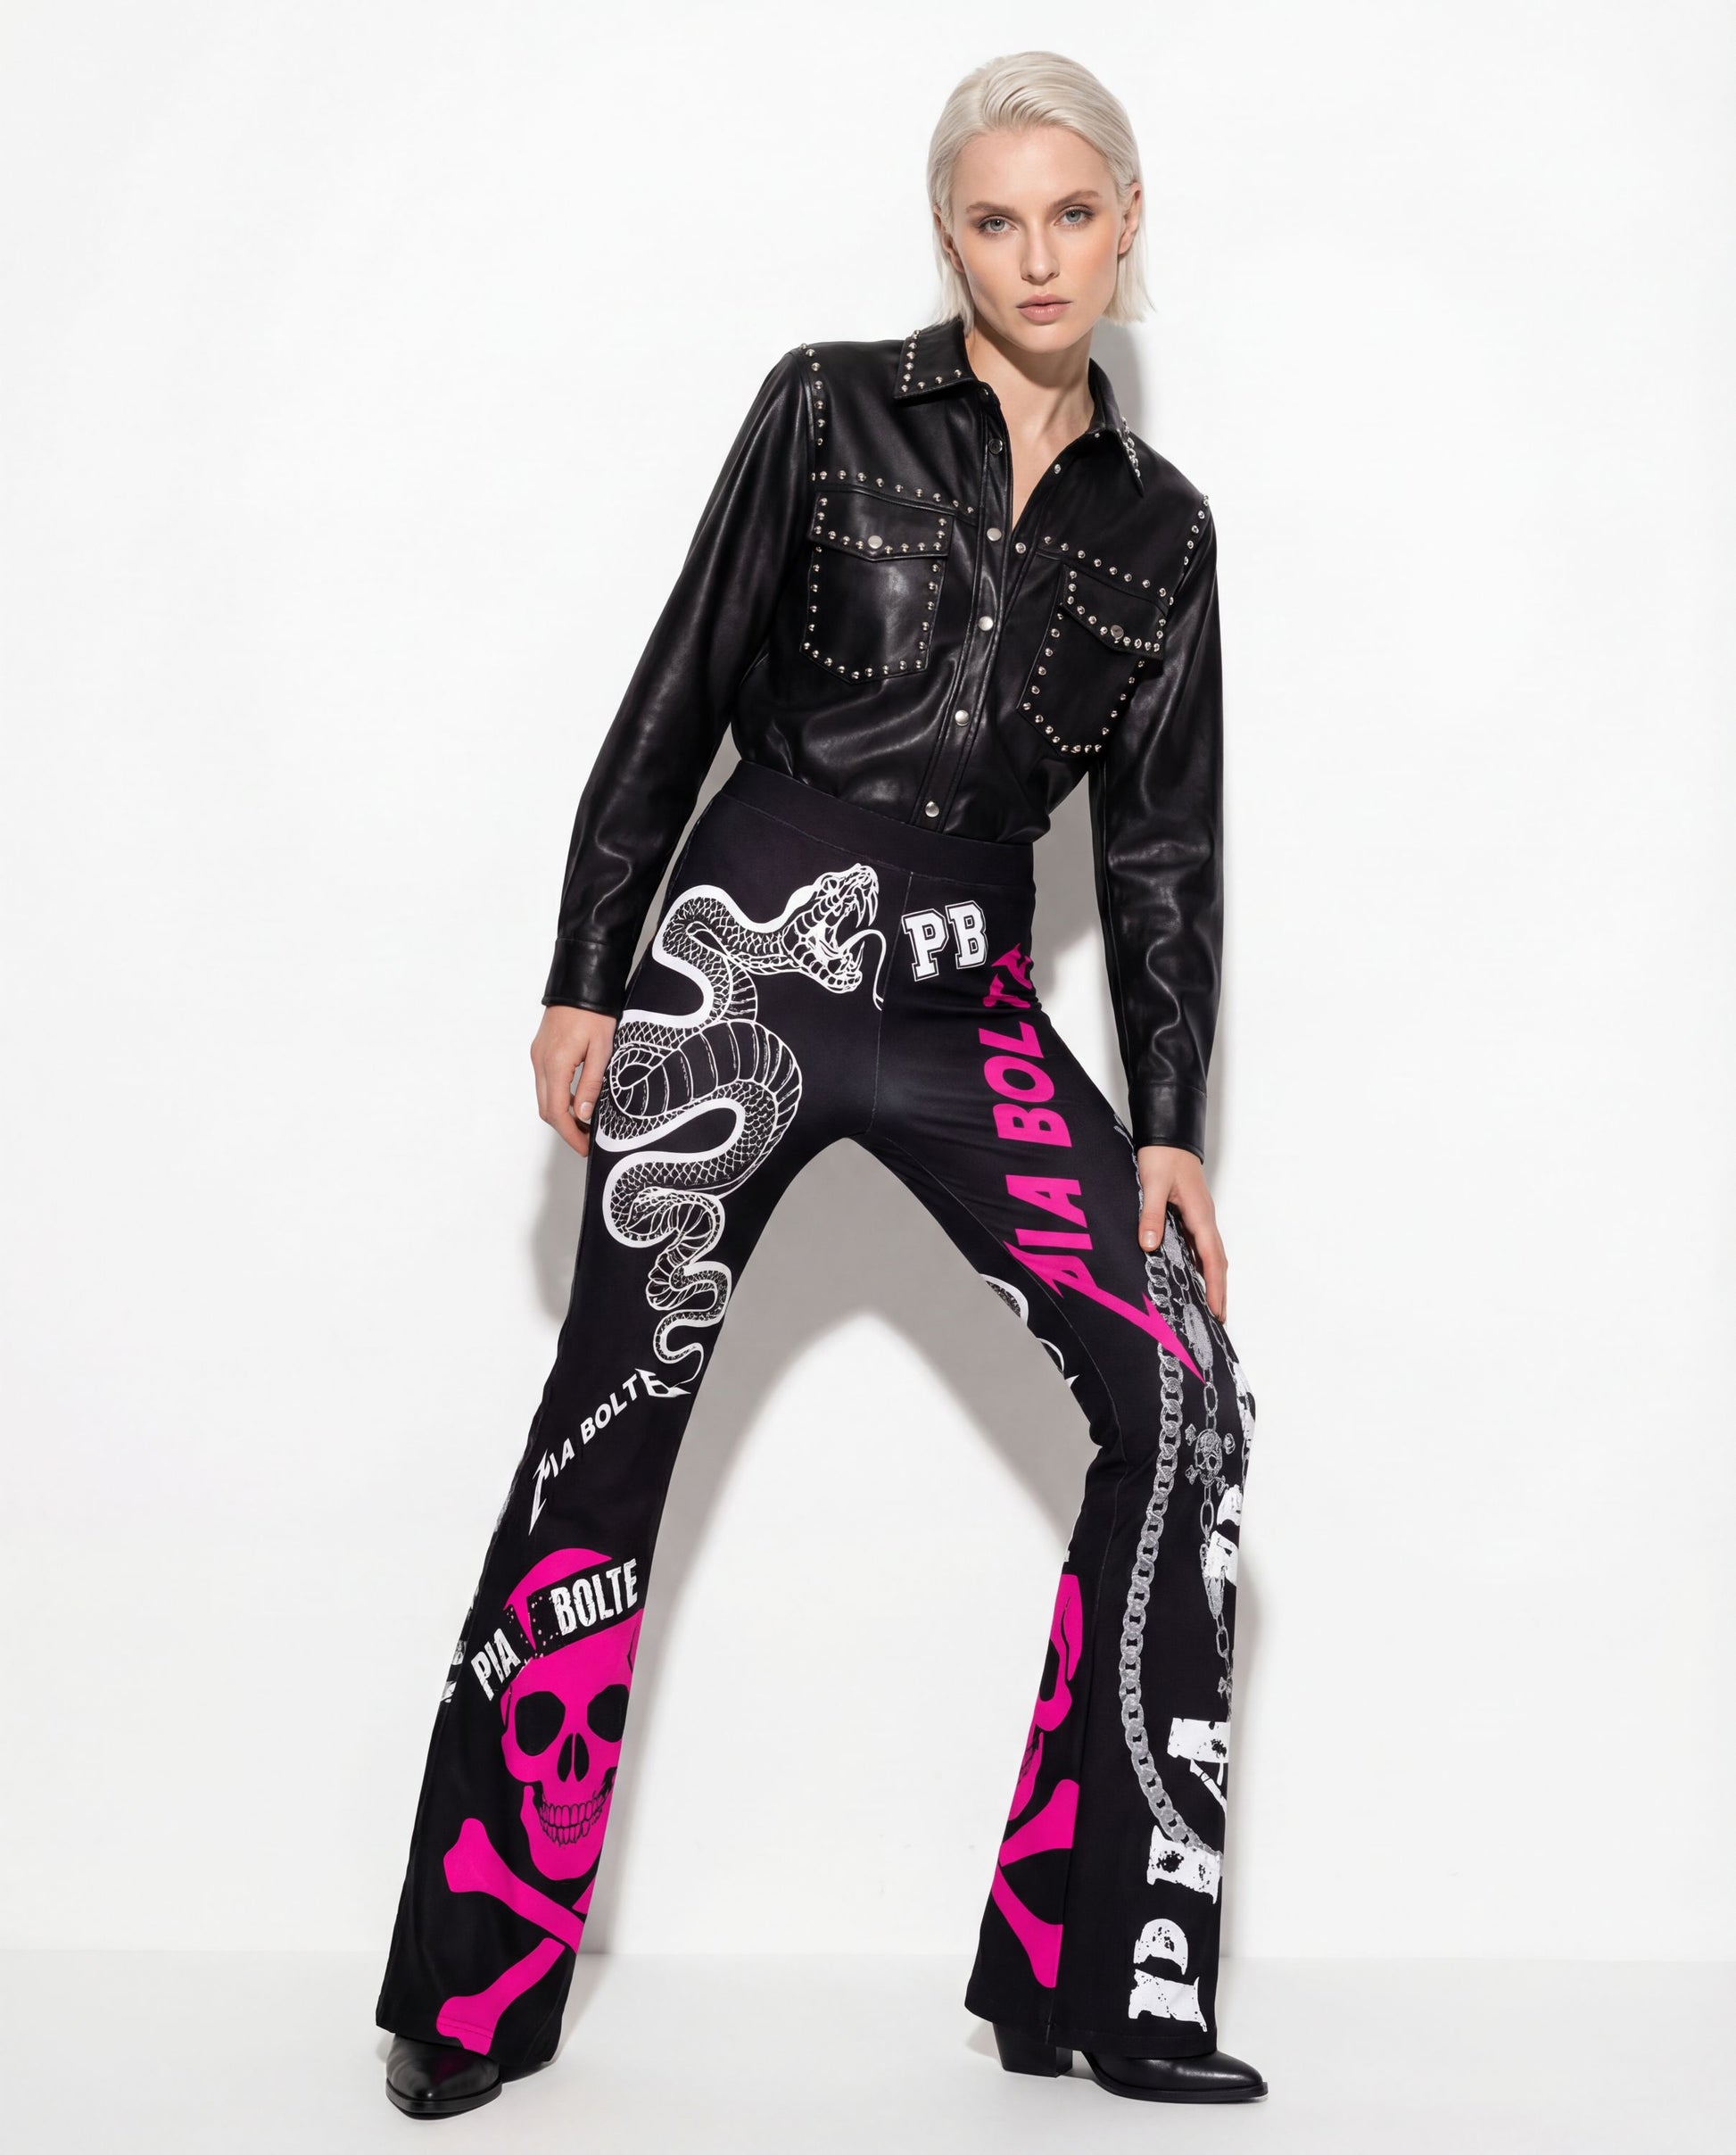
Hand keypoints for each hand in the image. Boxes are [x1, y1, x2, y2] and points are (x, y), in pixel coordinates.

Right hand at [531, 1004, 617, 1157]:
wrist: (580, 984)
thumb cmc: (595, 1013)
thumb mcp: (602, 1050)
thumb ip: (591, 1084)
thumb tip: (583, 1114)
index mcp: (556, 1064)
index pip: (557, 1113)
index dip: (570, 1135)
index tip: (584, 1148)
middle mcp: (541, 1062)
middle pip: (546, 1109)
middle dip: (565, 1129)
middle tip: (586, 1141)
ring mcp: (537, 1056)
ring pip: (544, 1097)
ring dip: (561, 1114)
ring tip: (585, 1122)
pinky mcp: (540, 1051)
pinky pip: (545, 1082)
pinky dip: (558, 1097)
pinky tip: (576, 1100)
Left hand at [1135, 1145, 1226, 1320]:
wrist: (1168, 1135)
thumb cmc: (1162, 1156)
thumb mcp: (1152, 1184)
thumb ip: (1151, 1215)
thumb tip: (1149, 1246)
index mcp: (1199, 1214)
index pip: (1211, 1258)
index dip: (1214, 1286)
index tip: (1217, 1309)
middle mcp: (1204, 1218)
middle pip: (1216, 1260)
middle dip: (1219, 1289)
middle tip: (1219, 1317)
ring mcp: (1199, 1216)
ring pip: (1210, 1253)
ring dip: (1211, 1278)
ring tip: (1210, 1303)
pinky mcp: (1190, 1212)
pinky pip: (1199, 1244)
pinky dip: (1200, 1263)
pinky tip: (1192, 1274)